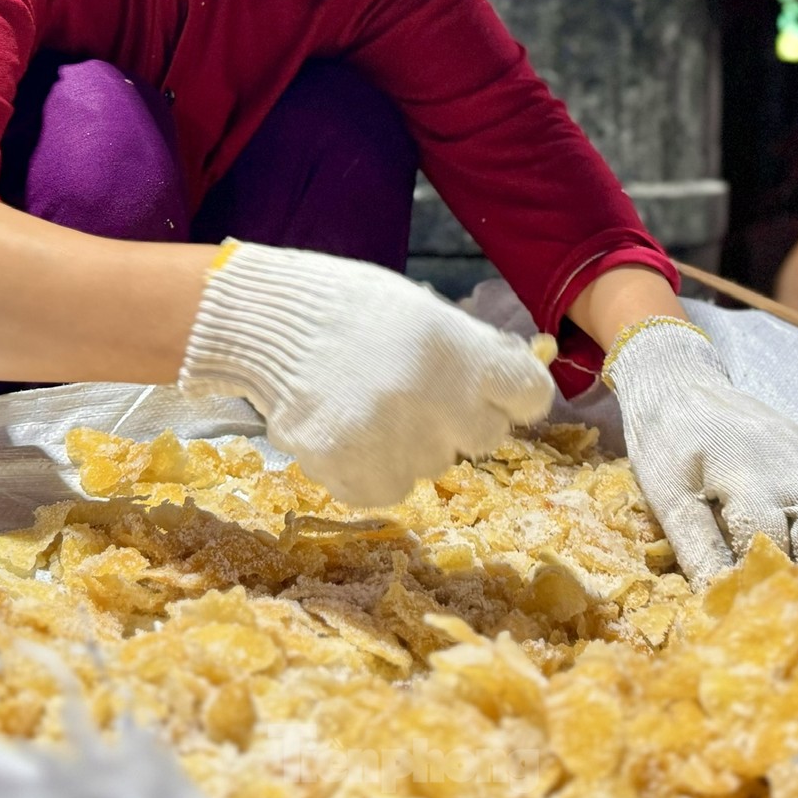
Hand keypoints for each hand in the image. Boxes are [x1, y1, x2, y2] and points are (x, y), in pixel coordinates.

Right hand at [177, 241, 555, 506]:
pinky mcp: (353, 473)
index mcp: (461, 354)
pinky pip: (386, 489)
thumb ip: (471, 350)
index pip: (530, 395)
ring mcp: (395, 444)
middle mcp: (438, 403)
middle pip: (484, 437)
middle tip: (416, 394)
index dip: (512, 393)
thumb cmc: (350, 308)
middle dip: (460, 420)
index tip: (495, 390)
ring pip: (432, 466)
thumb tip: (513, 380)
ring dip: (410, 445)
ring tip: (366, 403)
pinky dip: (371, 469)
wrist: (267, 323)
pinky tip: (346, 429)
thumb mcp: (423, 311)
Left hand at [604, 320, 797, 583]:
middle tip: (785, 605)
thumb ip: (698, 550)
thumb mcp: (669, 498)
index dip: (764, 587)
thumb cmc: (667, 443)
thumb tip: (719, 603)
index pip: (772, 548)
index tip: (755, 616)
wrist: (682, 384)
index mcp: (749, 478)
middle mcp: (793, 469)